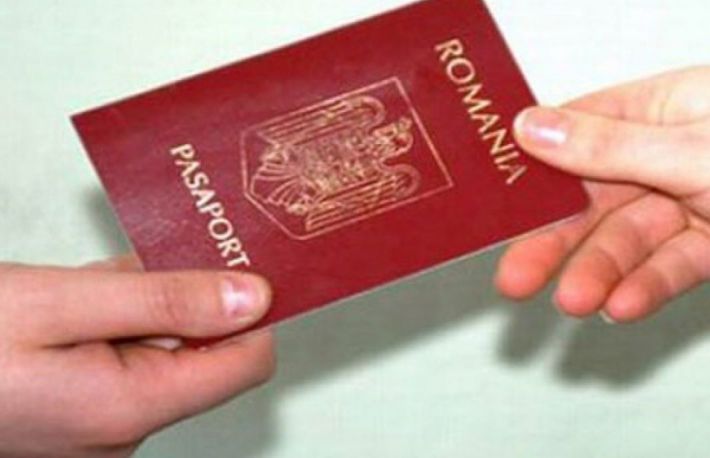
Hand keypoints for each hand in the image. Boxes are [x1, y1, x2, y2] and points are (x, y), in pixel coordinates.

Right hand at [0, 256, 273, 457]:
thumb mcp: (59, 302)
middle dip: (191, 295)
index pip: (245, 361)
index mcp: (130, 406)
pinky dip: (120, 318)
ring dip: (150, 302)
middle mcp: (122, 426)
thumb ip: (164, 300)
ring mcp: (98, 422)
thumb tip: (251, 298)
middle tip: (167, 243)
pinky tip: (92, 292)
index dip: (255, 308)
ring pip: (161, 347)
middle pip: (203, 351)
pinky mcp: (78, 407)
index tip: (247, 259)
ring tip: (113, 270)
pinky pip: (125, 354)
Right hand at [497, 66, 709, 322]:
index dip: (533, 166)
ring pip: (629, 240)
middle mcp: (671, 153)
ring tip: (575, 300)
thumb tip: (532, 129)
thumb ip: (610, 146)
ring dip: (599, 273)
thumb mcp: (692, 147)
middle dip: (555, 242)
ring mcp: (692, 200)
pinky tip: (623, 303)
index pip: (578, 132)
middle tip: (516, 274)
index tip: (495, 197)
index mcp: (664, 108)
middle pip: (592, 200)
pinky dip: (646, 287)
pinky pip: (669, 266)